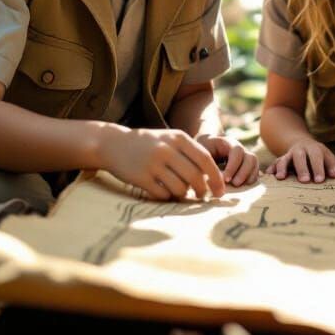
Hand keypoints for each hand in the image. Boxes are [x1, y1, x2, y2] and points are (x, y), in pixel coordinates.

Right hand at [99, 126, 224, 200]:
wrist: (113, 143)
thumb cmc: (149, 144)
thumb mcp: (170, 139)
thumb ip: (190, 153)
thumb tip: (212, 177)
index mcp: (178, 137)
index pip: (205, 160)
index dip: (216, 177)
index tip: (221, 190)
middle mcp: (167, 149)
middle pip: (195, 176)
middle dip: (203, 190)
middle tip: (204, 196)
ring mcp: (153, 163)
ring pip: (180, 187)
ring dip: (184, 194)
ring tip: (181, 192)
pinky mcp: (140, 177)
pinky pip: (163, 194)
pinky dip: (167, 196)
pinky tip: (163, 191)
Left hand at [198, 135, 258, 186]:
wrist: (205, 146)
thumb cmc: (201, 151)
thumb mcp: (201, 154)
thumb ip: (207, 165)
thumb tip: (212, 181)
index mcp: (227, 143)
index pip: (237, 151)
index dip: (233, 166)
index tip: (225, 179)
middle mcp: (239, 148)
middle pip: (250, 157)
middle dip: (243, 172)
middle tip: (234, 184)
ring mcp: (244, 155)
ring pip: (254, 163)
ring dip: (249, 176)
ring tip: (238, 186)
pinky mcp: (247, 164)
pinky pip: (255, 170)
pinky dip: (251, 179)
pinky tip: (242, 187)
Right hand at [266, 139, 334, 182]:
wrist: (301, 143)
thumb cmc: (317, 155)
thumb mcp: (326, 156)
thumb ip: (331, 165)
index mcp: (313, 148)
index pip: (317, 157)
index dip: (318, 168)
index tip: (320, 180)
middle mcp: (300, 150)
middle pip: (300, 157)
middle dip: (302, 168)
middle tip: (305, 181)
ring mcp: (288, 154)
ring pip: (284, 159)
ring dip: (282, 168)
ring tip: (281, 178)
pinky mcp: (280, 160)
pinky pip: (274, 163)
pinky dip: (271, 168)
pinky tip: (268, 175)